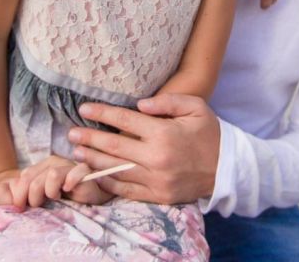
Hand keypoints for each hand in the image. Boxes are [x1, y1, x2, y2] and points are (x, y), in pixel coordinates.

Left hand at [0, 156, 114, 208]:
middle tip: (37, 206)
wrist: (90, 202)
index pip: (23, 177)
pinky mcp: (83, 171)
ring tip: (54, 199)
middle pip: (33, 176)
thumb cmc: (64, 203)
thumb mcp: (40, 199)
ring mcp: (68, 165)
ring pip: (51, 174)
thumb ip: (23, 196)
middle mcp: (53, 163)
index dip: (18, 194)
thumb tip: (0, 197)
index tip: (20, 208)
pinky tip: (68, 191)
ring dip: (49, 191)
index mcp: (41, 168)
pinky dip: (70, 182)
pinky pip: (74, 172)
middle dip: (31, 195)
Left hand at [67, 93, 219, 204]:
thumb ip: (167, 101)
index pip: (125, 121)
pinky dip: (108, 183)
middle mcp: (157, 157)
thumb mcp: (195, 107)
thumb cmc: (209, 133)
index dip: (102, 113)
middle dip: (89, 138)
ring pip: (116, 169)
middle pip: (114, 146)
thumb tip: (139, 105)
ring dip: (94, 160)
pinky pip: (126, 190)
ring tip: (77, 151)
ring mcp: (156, 180)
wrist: (227, 169)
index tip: (84, 108)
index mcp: (164, 133)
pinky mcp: (157, 196)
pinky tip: (95, 174)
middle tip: (71, 132)